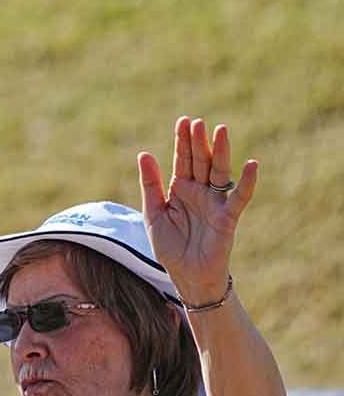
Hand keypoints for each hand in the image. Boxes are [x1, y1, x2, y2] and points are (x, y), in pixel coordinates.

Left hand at [137, 116, 258, 303]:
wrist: (185, 275)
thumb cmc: (170, 246)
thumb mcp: (153, 212)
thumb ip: (150, 184)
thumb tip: (144, 153)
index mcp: (180, 188)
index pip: (182, 159)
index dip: (183, 141)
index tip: (183, 120)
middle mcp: (199, 192)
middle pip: (200, 161)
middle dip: (198, 142)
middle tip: (197, 121)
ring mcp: (215, 203)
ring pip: (219, 173)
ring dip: (220, 152)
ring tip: (220, 131)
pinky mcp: (227, 218)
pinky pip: (239, 198)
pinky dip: (247, 182)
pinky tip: (252, 164)